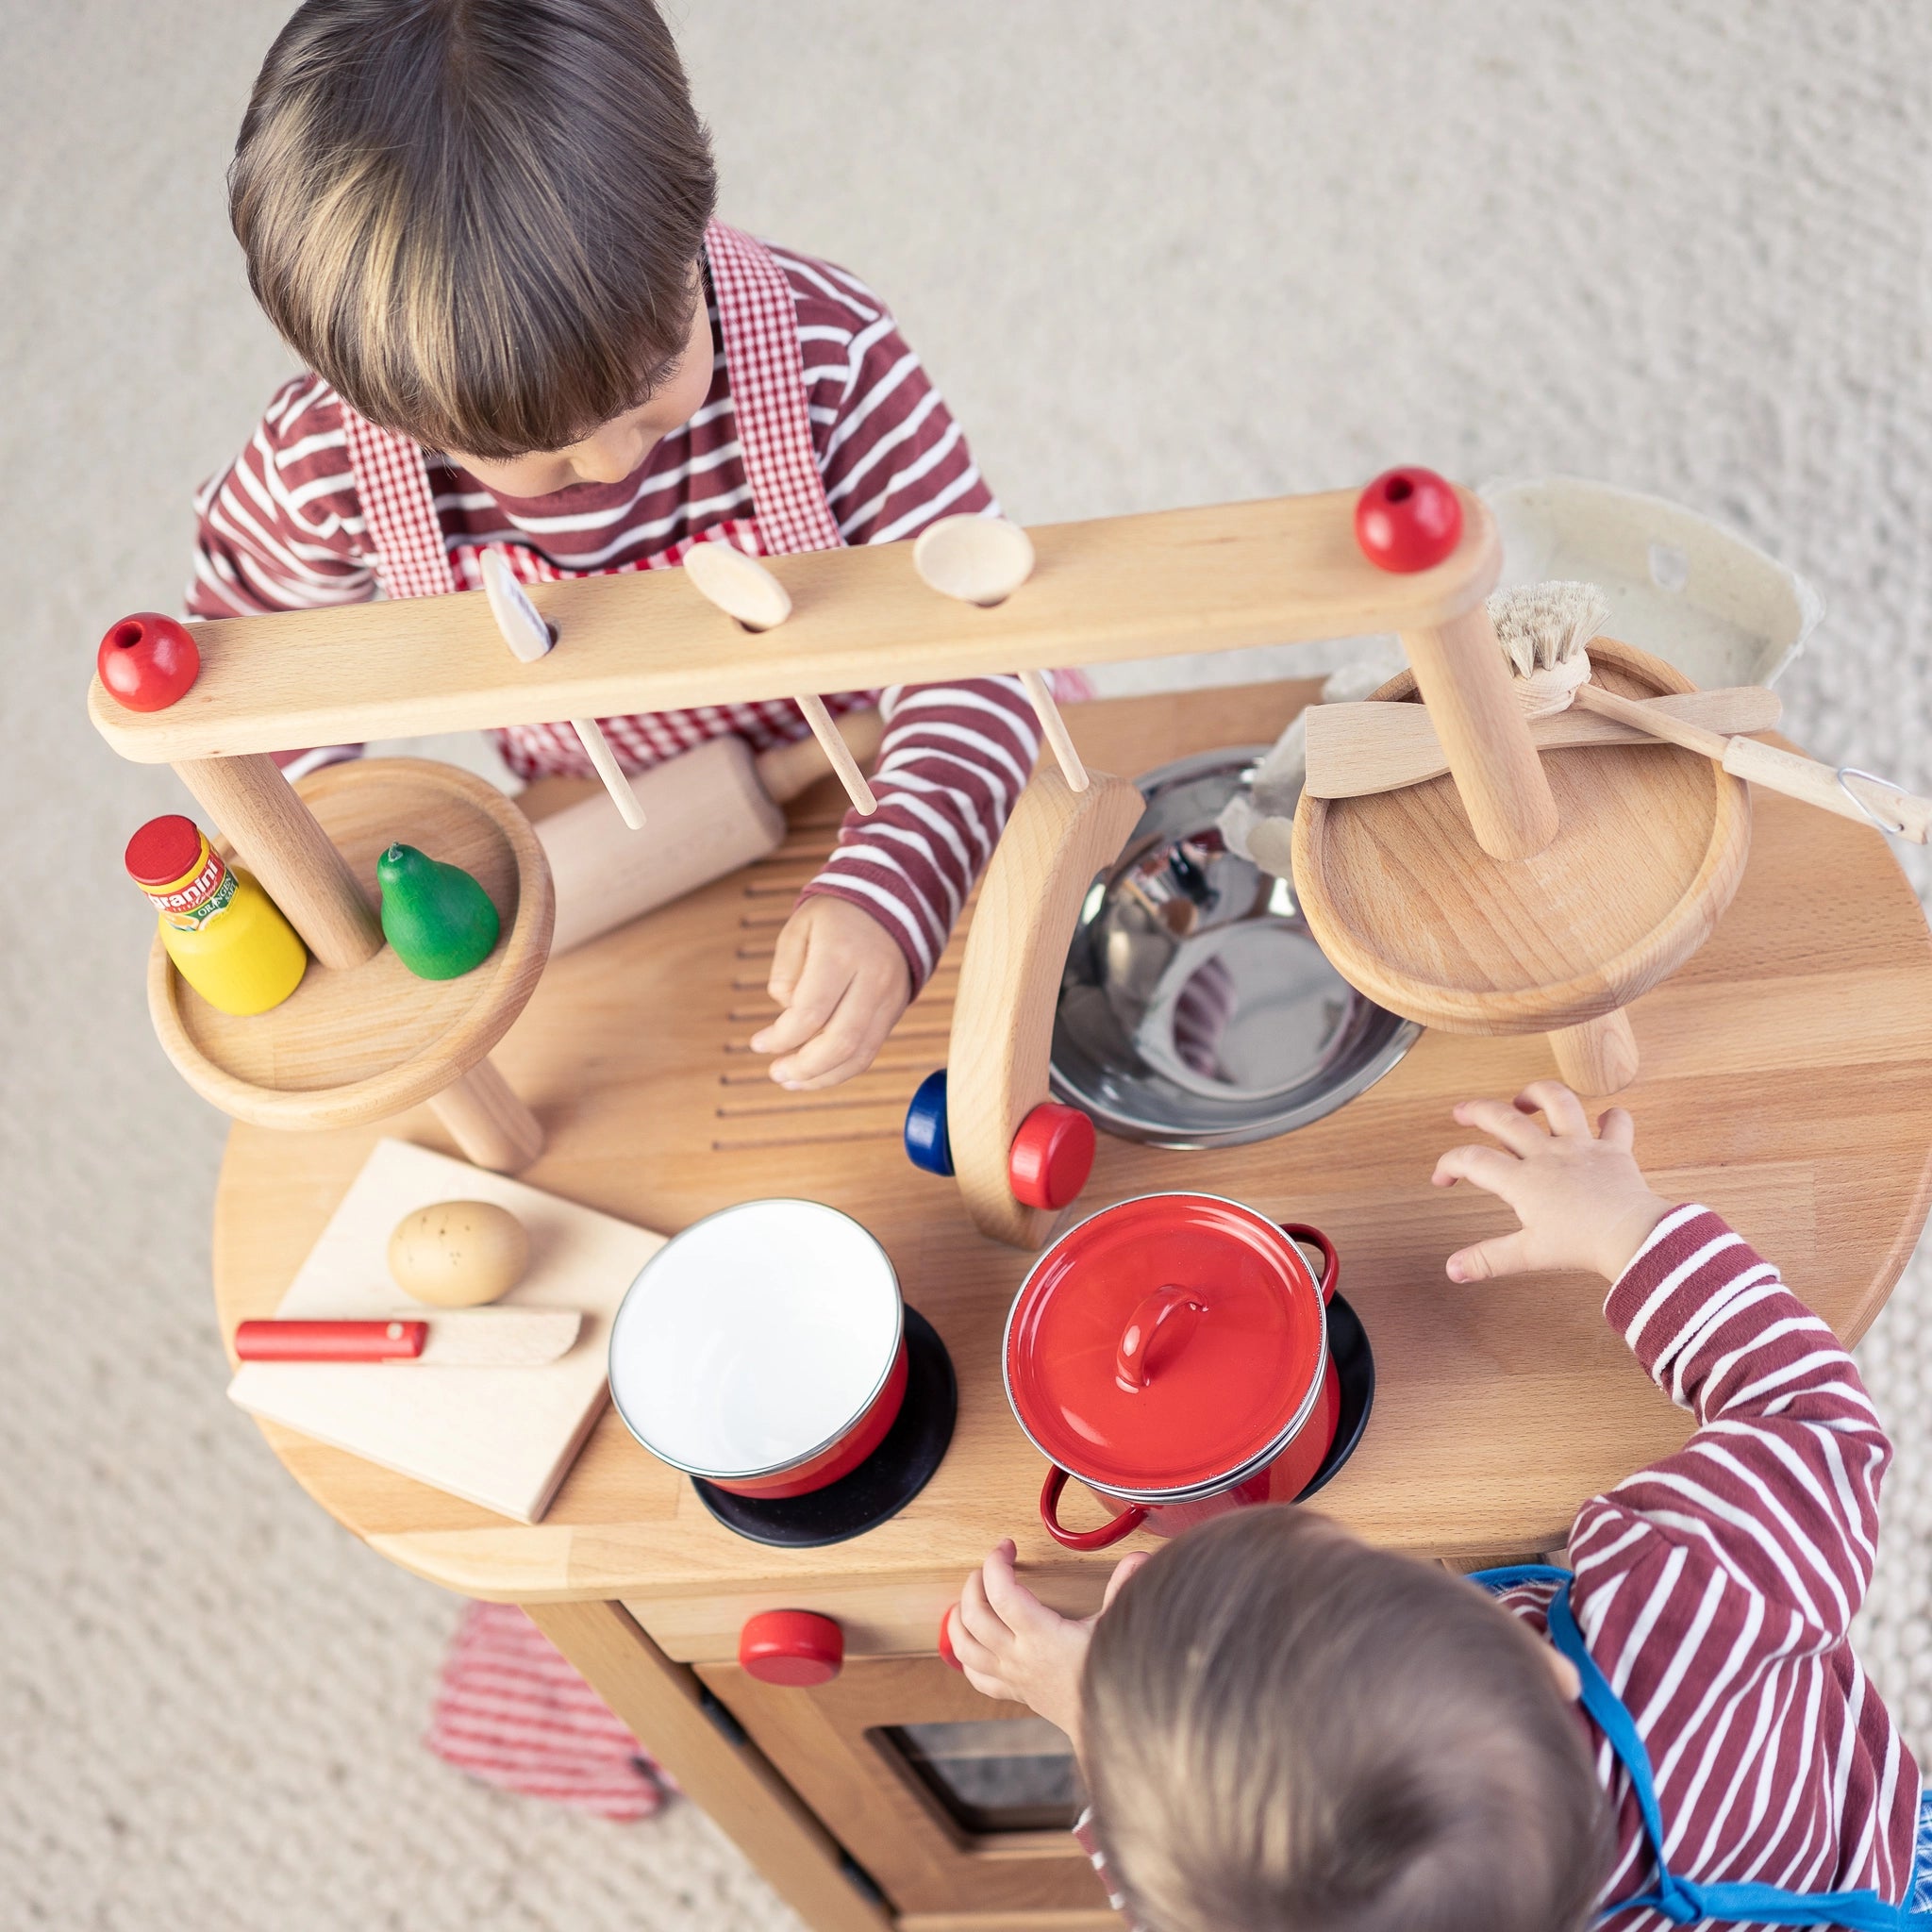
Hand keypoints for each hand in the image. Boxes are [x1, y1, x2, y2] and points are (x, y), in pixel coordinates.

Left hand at [750, 896, 910, 1088]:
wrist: (891, 904)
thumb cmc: (835, 916)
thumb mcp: (798, 928)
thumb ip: (785, 972)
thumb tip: (787, 1014)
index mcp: (841, 955)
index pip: (810, 1013)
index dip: (781, 1037)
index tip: (758, 1044)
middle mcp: (871, 980)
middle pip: (839, 1042)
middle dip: (803, 1067)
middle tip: (775, 1072)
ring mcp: (888, 999)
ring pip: (859, 1055)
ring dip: (822, 1077)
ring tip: (791, 1081)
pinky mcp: (895, 1011)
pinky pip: (870, 1051)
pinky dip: (841, 1071)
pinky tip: (816, 1074)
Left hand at [944, 1538, 1148, 1754]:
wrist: (1110, 1728)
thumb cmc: (1112, 1678)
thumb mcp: (1117, 1629)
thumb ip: (1124, 1590)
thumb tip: (1138, 1559)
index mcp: (1042, 1638)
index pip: (1002, 1594)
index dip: (996, 1564)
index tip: (1007, 1546)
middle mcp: (1019, 1657)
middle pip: (974, 1615)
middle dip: (975, 1582)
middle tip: (991, 1566)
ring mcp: (1012, 1677)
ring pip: (964, 1647)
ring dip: (959, 1616)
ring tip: (970, 1594)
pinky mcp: (1013, 1691)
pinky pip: (975, 1675)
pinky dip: (964, 1653)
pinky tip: (970, 1636)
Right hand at [1431, 1080, 1669, 1282]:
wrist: (1633, 1238)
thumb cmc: (1583, 1245)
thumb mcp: (1529, 1254)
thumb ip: (1488, 1259)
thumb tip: (1453, 1269)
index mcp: (1523, 1180)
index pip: (1472, 1160)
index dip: (1449, 1164)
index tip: (1443, 1178)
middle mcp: (1548, 1155)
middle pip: (1503, 1118)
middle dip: (1476, 1111)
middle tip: (1462, 1113)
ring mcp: (1582, 1147)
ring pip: (1557, 1102)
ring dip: (1537, 1094)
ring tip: (1524, 1098)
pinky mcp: (1614, 1150)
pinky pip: (1616, 1124)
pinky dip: (1611, 1118)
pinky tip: (1603, 1120)